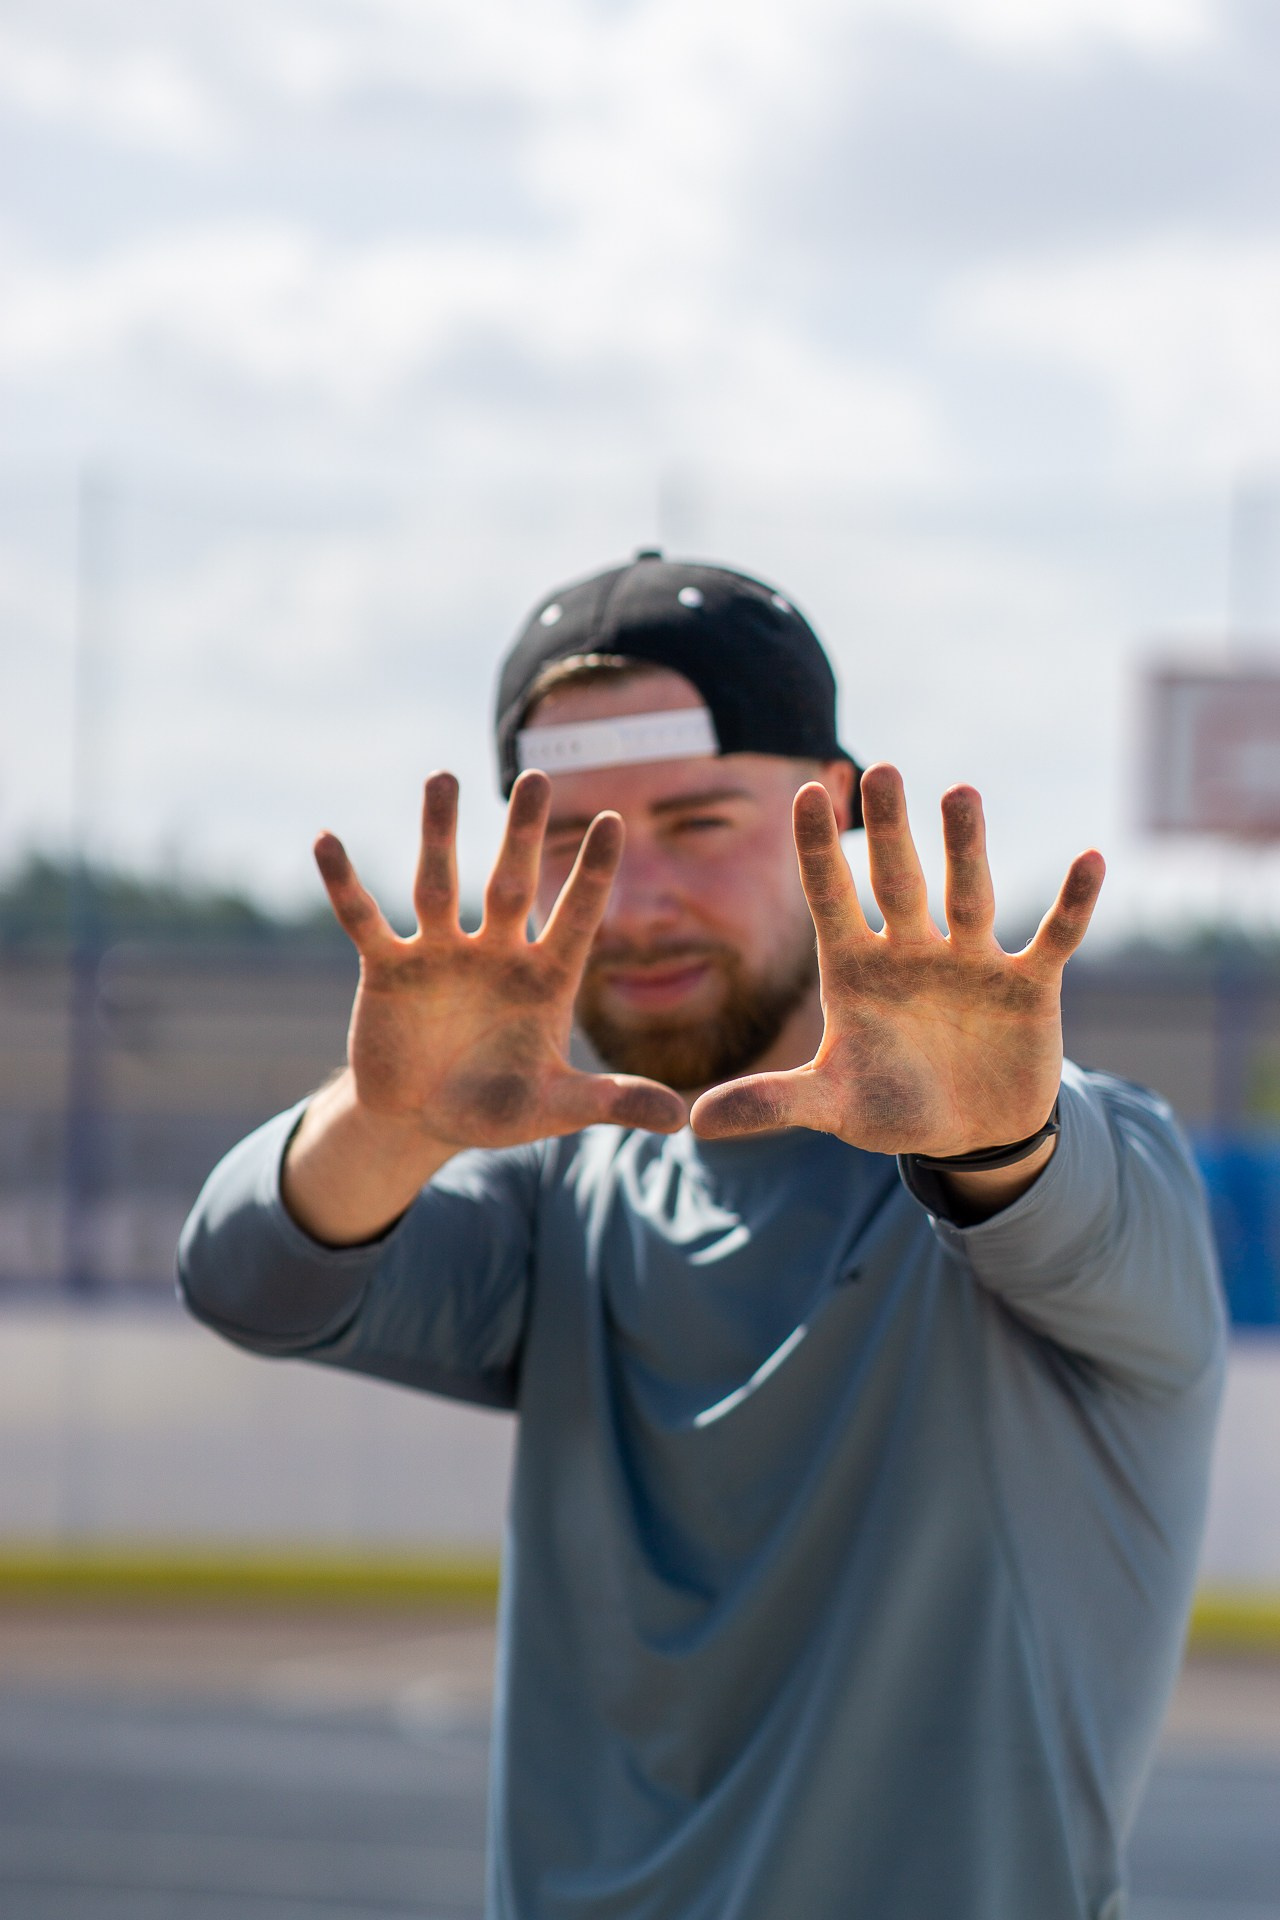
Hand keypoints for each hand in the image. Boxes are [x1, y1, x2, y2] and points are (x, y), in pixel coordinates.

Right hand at [316, 769, 685, 1149]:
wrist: (421, 1120)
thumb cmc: (497, 1107)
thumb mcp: (555, 1107)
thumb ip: (611, 1101)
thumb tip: (680, 1121)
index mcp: (544, 978)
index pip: (577, 917)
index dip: (594, 874)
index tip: (615, 820)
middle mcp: (496, 952)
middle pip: (511, 884)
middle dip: (523, 834)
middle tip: (537, 777)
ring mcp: (442, 954)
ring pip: (440, 883)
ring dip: (439, 834)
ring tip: (442, 778)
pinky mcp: (388, 968)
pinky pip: (366, 920)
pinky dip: (345, 885)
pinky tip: (326, 840)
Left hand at [690, 764, 1103, 1155]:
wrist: (970, 1133)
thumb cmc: (891, 1105)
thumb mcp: (831, 1106)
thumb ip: (773, 1102)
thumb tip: (696, 1121)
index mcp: (857, 969)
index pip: (830, 899)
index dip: (817, 852)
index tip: (802, 792)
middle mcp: (912, 951)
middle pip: (898, 881)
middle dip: (889, 831)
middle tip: (880, 770)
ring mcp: (972, 961)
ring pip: (967, 895)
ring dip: (967, 849)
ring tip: (960, 794)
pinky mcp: (1028, 984)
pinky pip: (1054, 937)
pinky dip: (1073, 905)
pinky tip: (1092, 860)